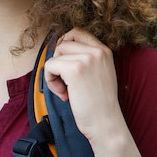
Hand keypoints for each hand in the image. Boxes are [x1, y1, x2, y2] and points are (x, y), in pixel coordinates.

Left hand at [43, 29, 120, 144]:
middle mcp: (96, 50)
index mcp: (104, 50)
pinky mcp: (74, 69)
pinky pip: (50, 65)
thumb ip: (87, 58)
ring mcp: (86, 59)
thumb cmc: (100, 103)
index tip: (63, 62)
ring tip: (66, 90)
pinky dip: (50, 80)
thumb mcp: (100, 72)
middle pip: (63, 43)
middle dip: (59, 62)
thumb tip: (61, 46)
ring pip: (55, 55)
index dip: (64, 44)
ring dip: (54, 73)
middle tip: (66, 82)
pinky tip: (63, 94)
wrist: (106, 123)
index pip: (77, 32)